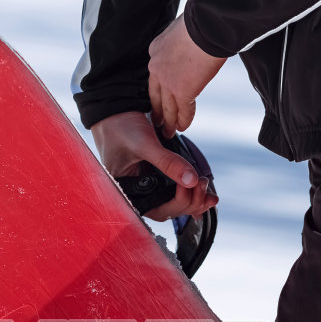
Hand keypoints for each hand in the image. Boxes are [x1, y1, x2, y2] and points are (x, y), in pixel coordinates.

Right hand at [91, 111, 217, 221]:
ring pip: (174, 203)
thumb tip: (193, 181)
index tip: (191, 184)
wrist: (115, 111)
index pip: (157, 210)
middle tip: (203, 182)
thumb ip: (167, 162)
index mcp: (128, 192)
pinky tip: (202, 186)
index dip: (178, 203)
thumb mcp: (144, 144)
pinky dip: (190, 190)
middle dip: (190, 201)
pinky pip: (175, 190)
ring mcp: (148, 186)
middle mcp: (138, 193)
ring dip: (193, 198)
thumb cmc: (120, 127)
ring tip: (206, 184)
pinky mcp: (156, 177)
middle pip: (169, 210)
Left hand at [148, 16, 225, 137]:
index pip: (156, 72)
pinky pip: (183, 111)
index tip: (160, 94)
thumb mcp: (184, 27)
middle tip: (156, 120)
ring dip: (168, 122)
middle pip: (155, 94)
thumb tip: (195, 39)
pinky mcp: (182, 91)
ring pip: (167, 107)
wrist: (207, 23)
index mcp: (156, 49)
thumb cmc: (202, 19)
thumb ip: (184, 39)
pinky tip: (183, 128)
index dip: (159, 86)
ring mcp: (168, 81)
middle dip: (156, 109)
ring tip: (168, 132)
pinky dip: (184, 121)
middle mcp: (157, 67)